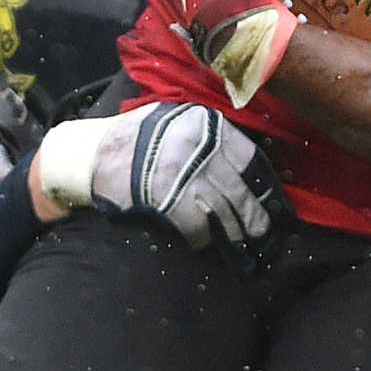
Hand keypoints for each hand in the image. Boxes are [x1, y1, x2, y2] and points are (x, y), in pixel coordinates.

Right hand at [34, 101, 291, 260]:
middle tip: (266, 235)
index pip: (250, 159)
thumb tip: (245, 167)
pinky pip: (197, 227)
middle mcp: (201, 147)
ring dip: (236, 234)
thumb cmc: (136, 137)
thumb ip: (209, 137)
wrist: (92, 154)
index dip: (266, 185)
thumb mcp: (177, 121)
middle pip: (240, 190)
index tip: (277, 203)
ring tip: (247, 248)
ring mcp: (185, 174)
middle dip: (256, 217)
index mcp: (207, 125)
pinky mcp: (169, 200)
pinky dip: (201, 239)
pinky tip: (201, 244)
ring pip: (224, 212)